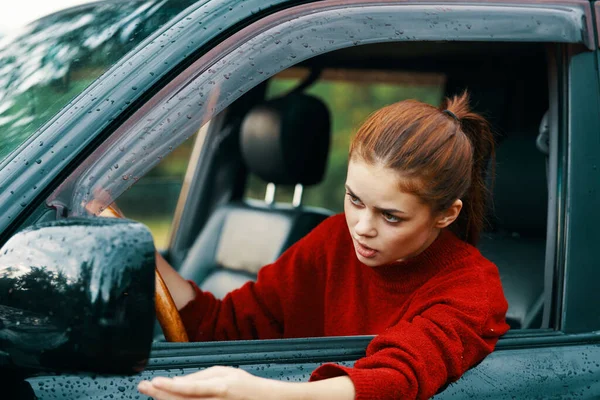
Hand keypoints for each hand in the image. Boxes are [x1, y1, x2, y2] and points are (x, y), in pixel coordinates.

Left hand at [138, 366, 274, 399]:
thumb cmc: (242, 384)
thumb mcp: (223, 372)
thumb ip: (199, 377)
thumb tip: (176, 381)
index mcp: (219, 387)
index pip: (189, 388)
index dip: (170, 387)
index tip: (154, 382)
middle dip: (159, 394)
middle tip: (143, 386)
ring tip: (150, 391)